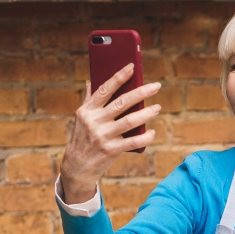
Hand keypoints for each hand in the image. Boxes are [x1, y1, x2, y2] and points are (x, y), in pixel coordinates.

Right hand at [60, 63, 161, 202]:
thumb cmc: (83, 138)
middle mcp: (94, 121)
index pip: (105, 89)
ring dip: (146, 113)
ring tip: (157, 107)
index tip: (132, 67)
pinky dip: (145, 137)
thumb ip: (89, 100)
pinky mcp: (111, 150)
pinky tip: (152, 132)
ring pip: (130, 121)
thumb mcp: (82, 118)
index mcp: (87, 110)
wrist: (77, 166)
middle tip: (156, 87)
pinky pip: (133, 142)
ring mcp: (103, 136)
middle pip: (122, 103)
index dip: (119, 77)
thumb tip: (91, 80)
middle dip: (141, 93)